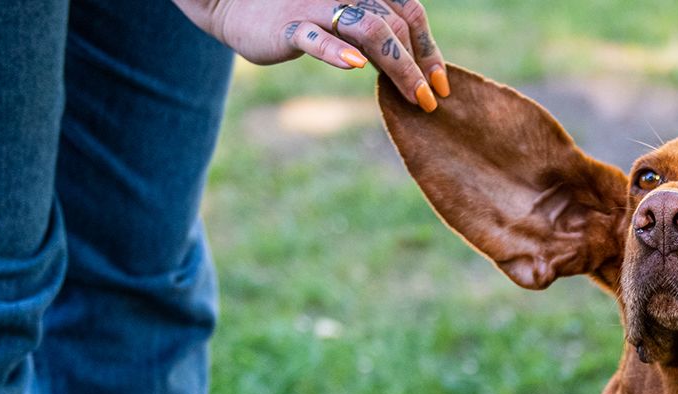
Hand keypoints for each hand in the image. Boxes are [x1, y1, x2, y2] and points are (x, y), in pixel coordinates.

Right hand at [176, 0, 449, 108]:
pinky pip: (315, 37)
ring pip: (368, 28)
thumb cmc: (299, 13)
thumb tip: (418, 67)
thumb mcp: (343, 16)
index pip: (410, 11)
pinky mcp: (288, 26)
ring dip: (397, 66)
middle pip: (395, 25)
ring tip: (412, 96)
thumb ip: (376, 30)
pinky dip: (336, 50)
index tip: (441, 84)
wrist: (235, 4)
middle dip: (418, 65)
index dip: (430, 47)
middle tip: (428, 101)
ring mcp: (316, 6)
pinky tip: (355, 66)